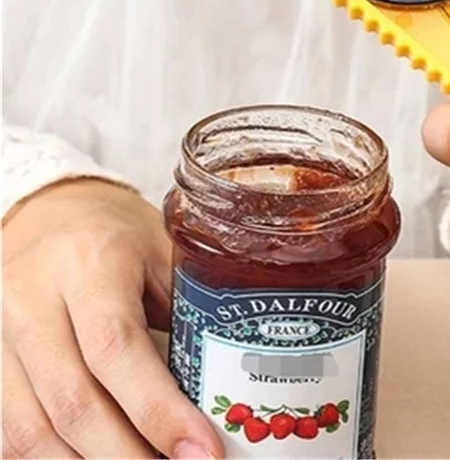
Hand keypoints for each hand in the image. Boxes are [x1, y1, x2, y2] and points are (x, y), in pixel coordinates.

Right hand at [2, 180, 221, 458]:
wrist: (53, 217)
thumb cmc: (121, 237)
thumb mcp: (164, 254)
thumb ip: (185, 313)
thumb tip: (225, 396)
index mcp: (89, 260)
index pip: (116, 348)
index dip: (158, 410)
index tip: (201, 451)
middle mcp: (31, 297)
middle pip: (72, 402)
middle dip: (129, 457)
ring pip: (31, 431)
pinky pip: (10, 434)